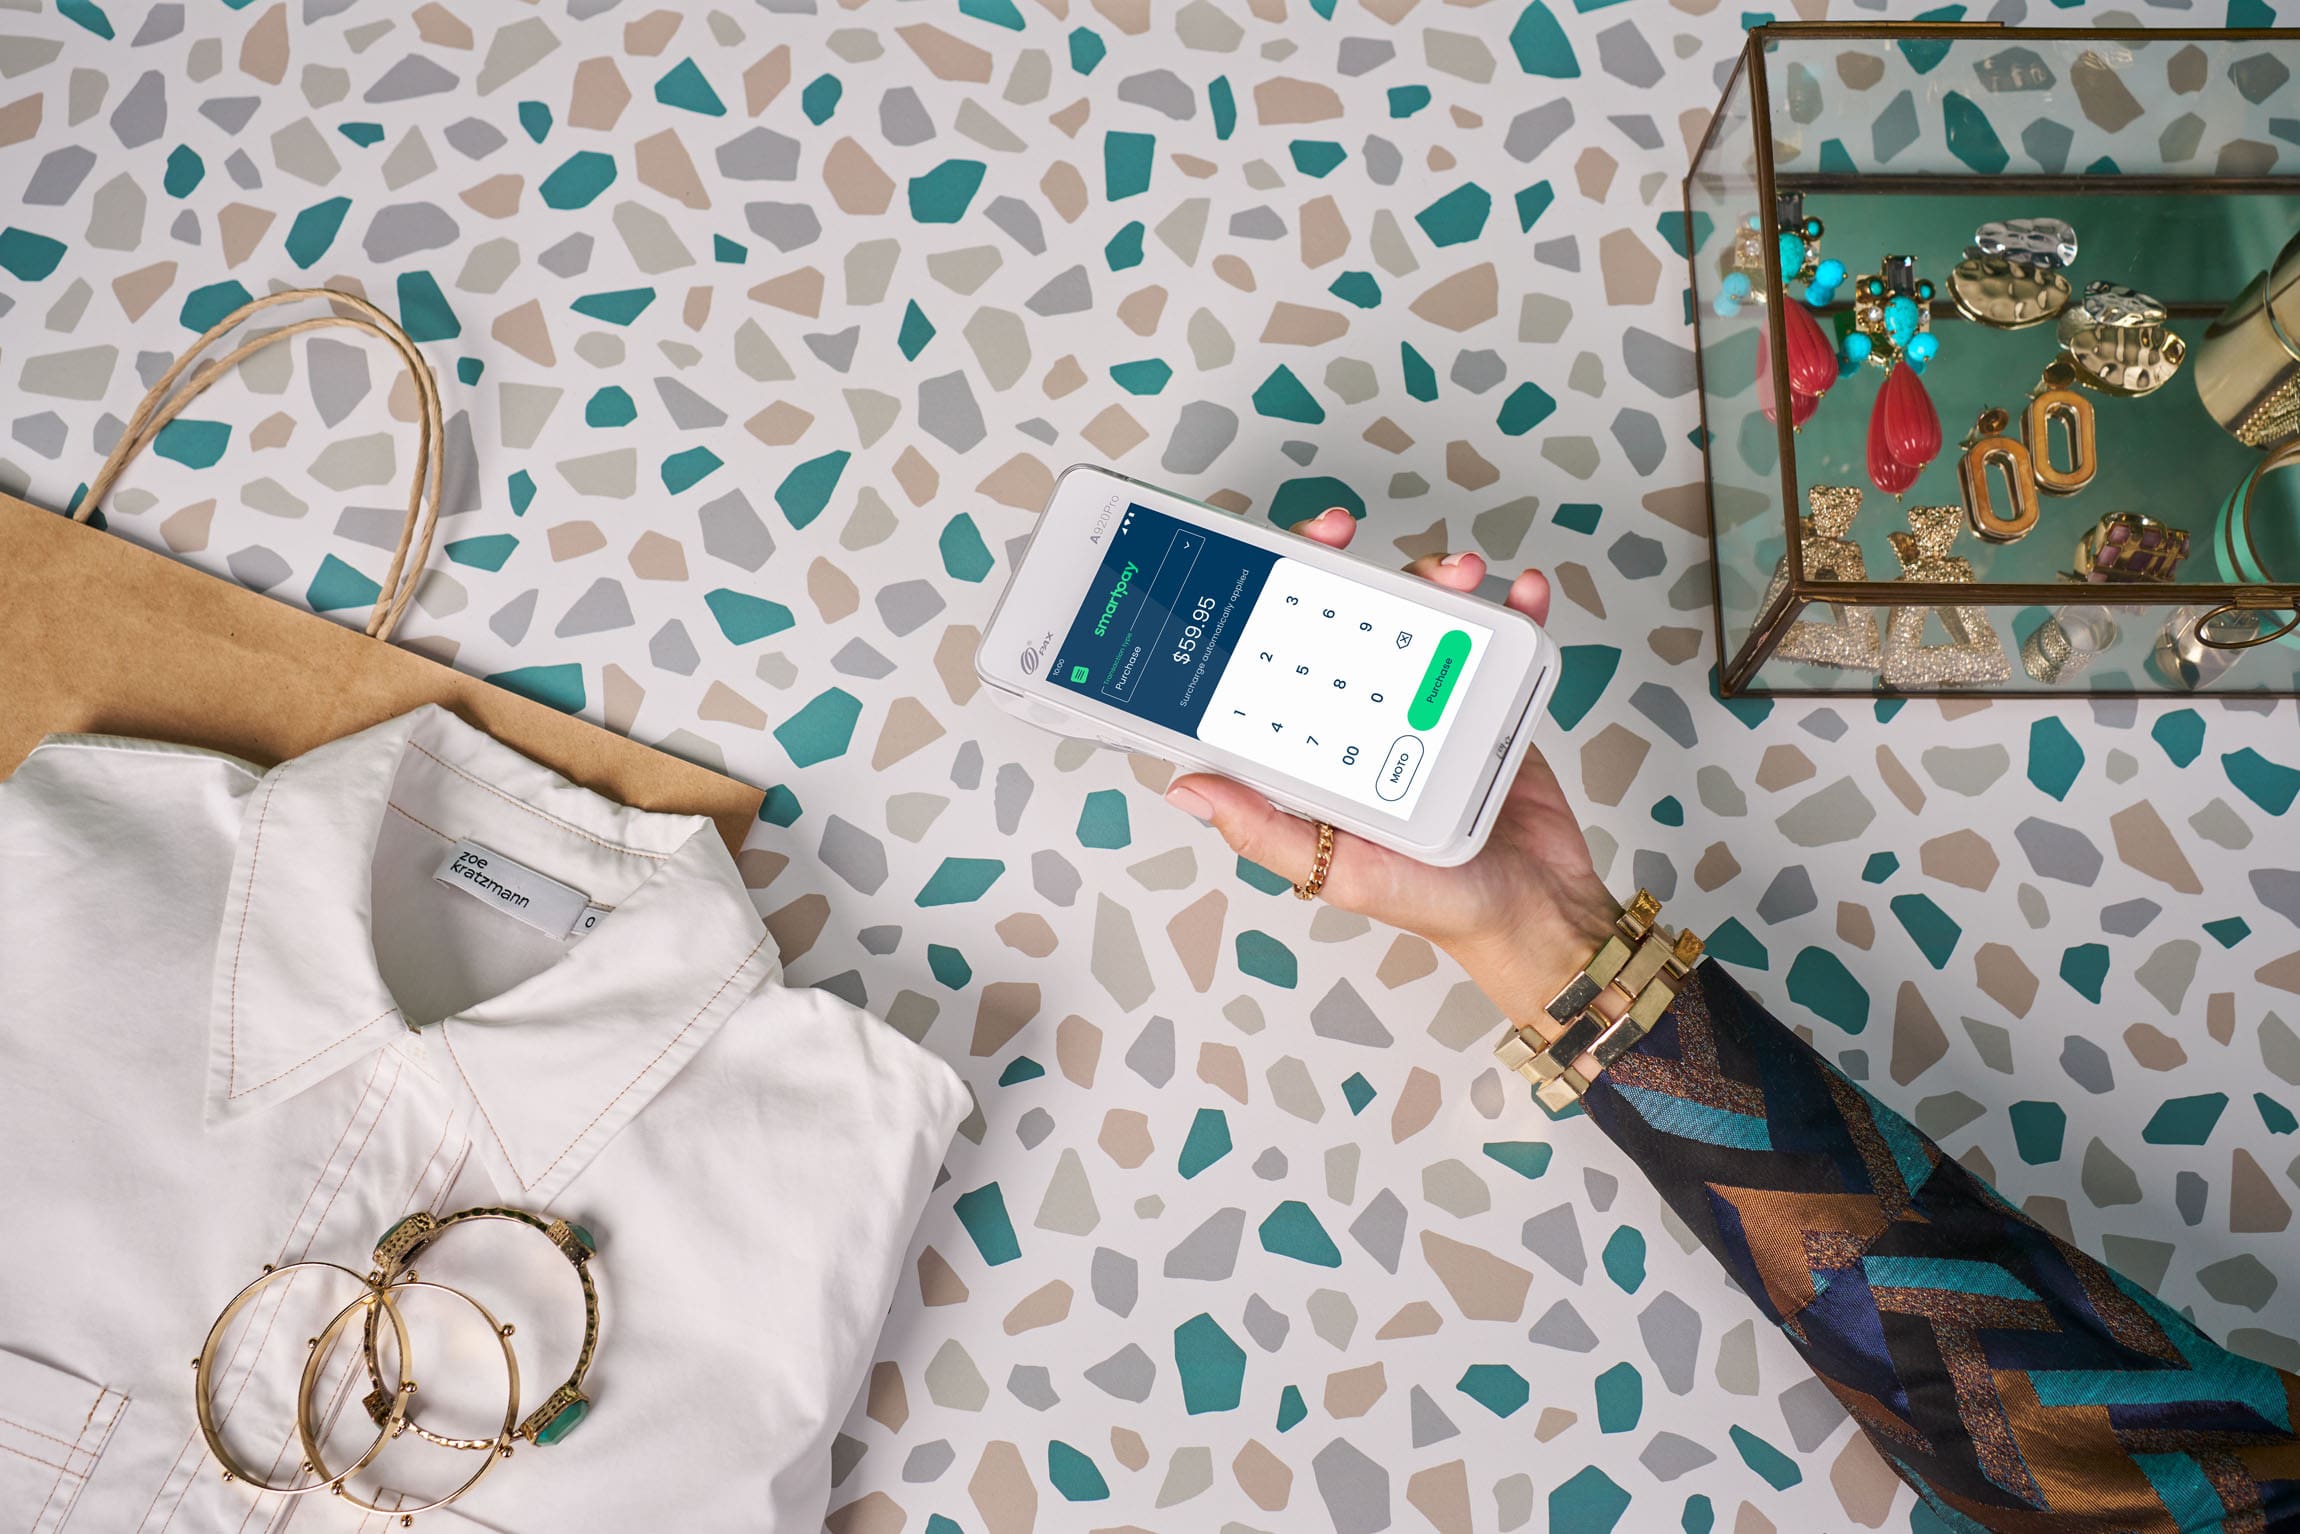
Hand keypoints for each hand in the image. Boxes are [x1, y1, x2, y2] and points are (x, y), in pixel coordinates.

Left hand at [1164, 507, 1617, 1027]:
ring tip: (1458, 574)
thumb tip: (1186, 787)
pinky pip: (1502, 639)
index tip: (1268, 567)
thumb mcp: (1339, 870)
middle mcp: (1369, 717)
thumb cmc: (1433, 901)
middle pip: (1349, 620)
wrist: (1535, 912)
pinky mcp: (1492, 699)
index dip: (1267, 607)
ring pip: (1423, 615)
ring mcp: (1432, 702)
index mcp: (1322, 750)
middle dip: (1346, 566)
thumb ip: (1266, 830)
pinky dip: (1513, 606)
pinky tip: (1516, 591)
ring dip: (1435, 577)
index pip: (1279, 663)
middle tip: (1346, 533)